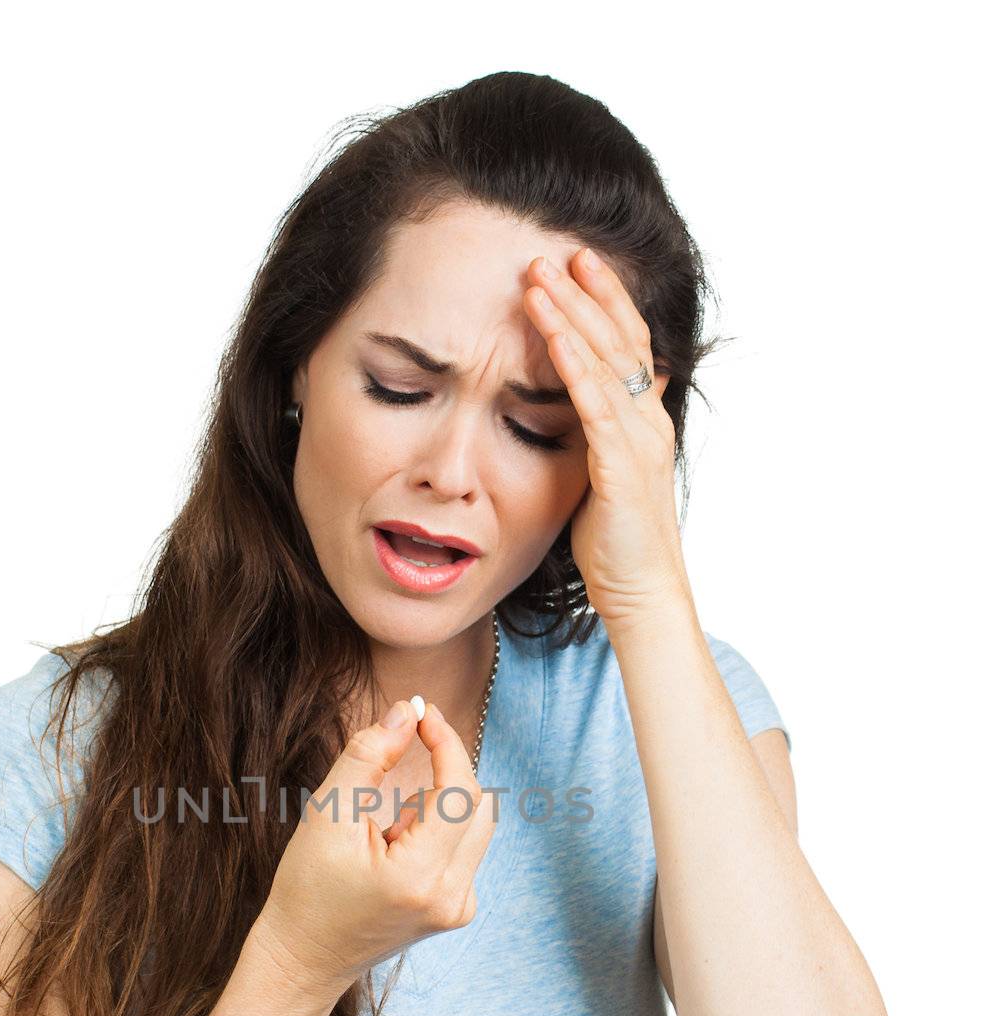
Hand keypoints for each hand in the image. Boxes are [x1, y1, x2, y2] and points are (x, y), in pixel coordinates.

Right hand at [250, 700, 496, 1000]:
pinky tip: (394, 849)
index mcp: (421, 877)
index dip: (446, 744)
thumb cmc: (307, 891)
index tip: (423, 716)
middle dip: (443, 772)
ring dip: (436, 805)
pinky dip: (435, 831)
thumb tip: (405, 713)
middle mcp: (452, 897)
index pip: (460, 792)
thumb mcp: (326, 815)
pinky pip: (463, 848)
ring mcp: (459, 907)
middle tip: (401, 757)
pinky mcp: (457, 909)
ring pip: (474, 825)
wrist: (304, 959)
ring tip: (385, 829)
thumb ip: (368, 756)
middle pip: (477, 805)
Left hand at [523, 246, 693, 625]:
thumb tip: (577, 410)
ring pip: (606, 364)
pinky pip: (597, 408)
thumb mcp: (602, 475)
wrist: (641, 590)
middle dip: (585, 294)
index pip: (627, 346)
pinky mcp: (621, 468)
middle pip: (618, 341)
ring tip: (539, 281)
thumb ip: (595, 437)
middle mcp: (648, 421)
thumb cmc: (616, 542)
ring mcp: (639, 442)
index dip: (605, 302)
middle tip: (552, 253)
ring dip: (571, 319)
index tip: (578, 264)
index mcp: (644, 421)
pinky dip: (576, 370)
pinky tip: (555, 340)